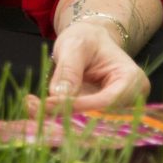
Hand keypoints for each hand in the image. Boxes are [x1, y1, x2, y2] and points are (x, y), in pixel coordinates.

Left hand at [26, 22, 150, 115]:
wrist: (89, 40)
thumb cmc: (86, 38)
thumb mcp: (76, 45)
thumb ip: (69, 69)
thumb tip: (60, 96)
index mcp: (132, 81)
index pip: (107, 101)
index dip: (79, 106)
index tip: (49, 103)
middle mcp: (128, 103)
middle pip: (97, 118)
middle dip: (64, 116)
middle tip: (32, 107)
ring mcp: (113, 113)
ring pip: (85, 125)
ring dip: (57, 119)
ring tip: (30, 106)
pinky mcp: (97, 118)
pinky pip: (78, 122)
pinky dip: (56, 117)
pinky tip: (36, 108)